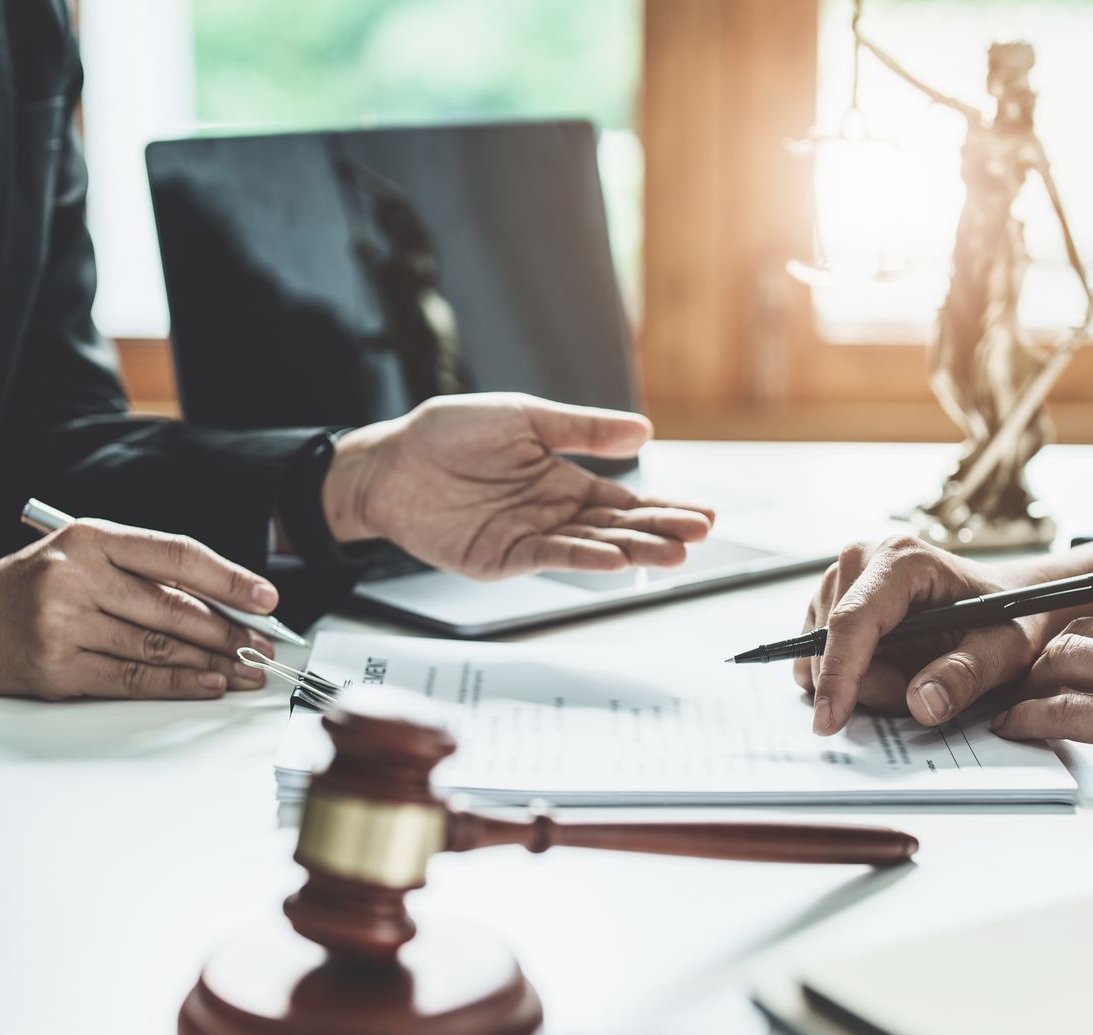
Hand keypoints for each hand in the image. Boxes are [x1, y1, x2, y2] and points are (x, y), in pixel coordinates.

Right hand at [0, 520, 278, 699]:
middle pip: (174, 607)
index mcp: (89, 538)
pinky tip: (208, 685)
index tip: (267, 598)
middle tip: (263, 646)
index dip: (229, 578)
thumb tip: (219, 602)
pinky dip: (178, 685)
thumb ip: (138, 572)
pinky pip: (132, 680)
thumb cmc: (20, 590)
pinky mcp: (57, 669)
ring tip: (246, 671)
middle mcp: (77, 576)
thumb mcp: (76, 558)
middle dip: (229, 630)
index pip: (177, 555)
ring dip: (212, 663)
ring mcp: (64, 624)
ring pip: (158, 647)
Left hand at [322, 393, 713, 579]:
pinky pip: (549, 558)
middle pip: (617, 527)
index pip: (624, 500)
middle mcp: (551, 513)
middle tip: (698, 536)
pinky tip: (614, 559)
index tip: (703, 514)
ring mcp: (528, 538)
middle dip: (660, 531)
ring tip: (670, 553)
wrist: (390, 461)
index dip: (664, 507)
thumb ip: (582, 429)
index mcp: (561, 479)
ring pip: (591, 547)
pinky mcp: (501, 558)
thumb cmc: (448, 433)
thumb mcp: (525, 416)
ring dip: (632, 551)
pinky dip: (584, 560)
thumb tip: (642, 431)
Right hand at [796, 534, 1092, 735]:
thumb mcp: (1005, 650)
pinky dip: (850, 675)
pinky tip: (889, 668)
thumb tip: (923, 703)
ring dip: (864, 682)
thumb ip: (967, 674)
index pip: (852, 621)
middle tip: (924, 686)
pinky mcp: (830, 599)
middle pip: (834, 643)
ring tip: (912, 673)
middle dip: (871, 684)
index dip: (839, 674)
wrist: (1004, 602)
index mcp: (903, 559)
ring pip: (823, 653)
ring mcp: (842, 577)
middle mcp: (863, 558)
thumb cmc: (1006, 619)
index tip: (830, 721)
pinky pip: (820, 654)